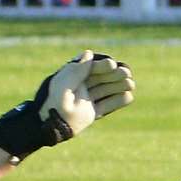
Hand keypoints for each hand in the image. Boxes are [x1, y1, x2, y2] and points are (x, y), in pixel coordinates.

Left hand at [0, 50, 134, 159]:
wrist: (49, 127)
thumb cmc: (53, 103)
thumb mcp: (63, 84)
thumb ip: (76, 70)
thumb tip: (88, 53)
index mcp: (73, 77)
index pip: (91, 68)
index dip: (102, 65)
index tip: (112, 65)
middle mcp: (81, 87)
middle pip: (101, 78)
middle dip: (114, 75)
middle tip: (127, 74)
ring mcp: (86, 100)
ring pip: (106, 90)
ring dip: (119, 86)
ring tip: (131, 84)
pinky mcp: (90, 113)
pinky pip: (106, 105)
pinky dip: (118, 101)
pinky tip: (129, 97)